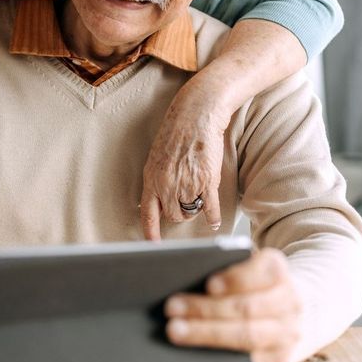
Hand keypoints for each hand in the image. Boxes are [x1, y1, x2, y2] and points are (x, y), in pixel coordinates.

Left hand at [140, 94, 230, 239]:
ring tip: (197, 195)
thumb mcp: (155, 158)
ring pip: (190, 212)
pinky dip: (212, 218)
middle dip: (180, 214)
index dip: (151, 233)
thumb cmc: (175, 134)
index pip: (147, 214)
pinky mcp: (207, 182)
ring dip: (194, 209)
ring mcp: (187, 185)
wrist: (195, 117)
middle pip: (173, 216)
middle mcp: (167, 186)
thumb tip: (154, 202)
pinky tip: (213, 222)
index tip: (153, 245)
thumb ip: (156, 181)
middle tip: (186, 202)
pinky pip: (209, 209)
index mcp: (151, 179)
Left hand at [163, 248, 301, 361]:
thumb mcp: (239, 268)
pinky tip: (195, 354)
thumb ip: (218, 267)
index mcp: (277, 270)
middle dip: (207, 309)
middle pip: (248, 307)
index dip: (237, 279)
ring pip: (247, 335)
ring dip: (207, 333)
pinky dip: (222, 358)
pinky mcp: (278, 360)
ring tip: (176, 330)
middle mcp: (289, 302)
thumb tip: (181, 275)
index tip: (209, 285)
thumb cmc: (245, 285)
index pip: (266, 271)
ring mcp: (287, 333)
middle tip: (171, 308)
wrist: (281, 312)